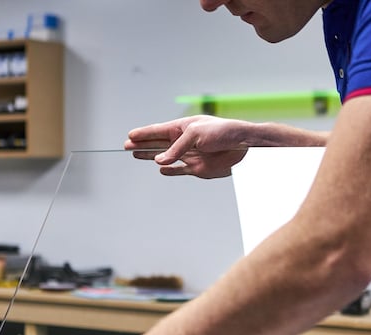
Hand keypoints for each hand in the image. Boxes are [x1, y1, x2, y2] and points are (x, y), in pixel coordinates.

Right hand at [124, 115, 250, 177]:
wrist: (244, 145)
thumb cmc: (223, 132)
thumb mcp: (196, 135)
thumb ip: (177, 149)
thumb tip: (160, 162)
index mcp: (183, 128)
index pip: (158, 131)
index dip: (143, 133)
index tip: (130, 135)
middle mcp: (185, 141)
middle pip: (158, 143)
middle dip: (142, 144)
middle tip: (126, 145)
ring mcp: (190, 155)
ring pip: (165, 157)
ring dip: (151, 156)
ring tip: (136, 154)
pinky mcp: (198, 168)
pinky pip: (179, 170)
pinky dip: (170, 170)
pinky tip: (160, 168)